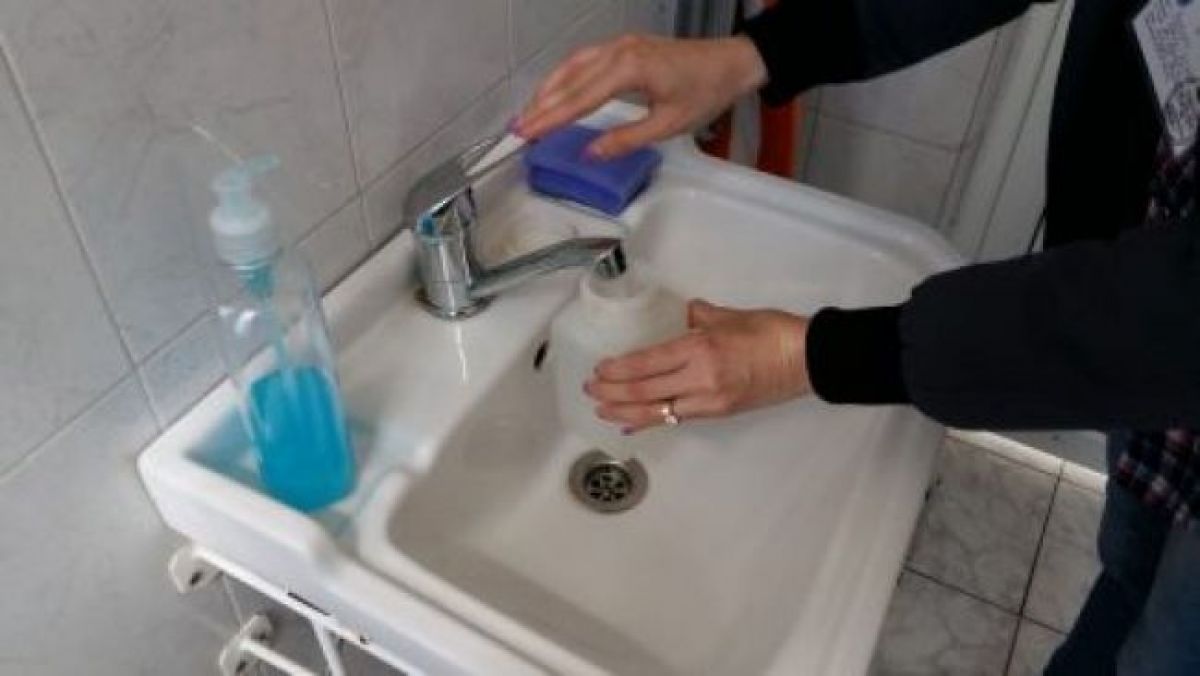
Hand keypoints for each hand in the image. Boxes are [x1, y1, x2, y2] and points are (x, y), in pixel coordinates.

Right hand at [514, 34, 766, 158]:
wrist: (732, 62)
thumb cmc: (705, 92)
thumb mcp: (668, 125)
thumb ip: (626, 140)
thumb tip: (590, 154)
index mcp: (629, 69)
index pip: (579, 98)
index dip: (550, 118)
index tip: (527, 133)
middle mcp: (620, 50)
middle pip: (570, 80)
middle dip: (542, 105)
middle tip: (518, 129)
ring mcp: (621, 44)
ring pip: (573, 65)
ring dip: (549, 89)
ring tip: (531, 113)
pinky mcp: (626, 46)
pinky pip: (586, 59)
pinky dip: (566, 76)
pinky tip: (557, 90)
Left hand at [584, 300, 810, 432]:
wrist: (807, 359)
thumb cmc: (772, 332)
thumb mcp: (730, 316)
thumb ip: (699, 317)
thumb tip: (680, 315)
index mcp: (701, 350)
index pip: (648, 363)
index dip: (620, 370)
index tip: (600, 370)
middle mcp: (700, 380)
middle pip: (647, 392)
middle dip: (614, 393)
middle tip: (590, 391)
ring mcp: (709, 401)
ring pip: (658, 412)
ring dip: (626, 412)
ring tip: (602, 411)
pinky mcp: (718, 413)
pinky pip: (677, 418)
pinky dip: (652, 421)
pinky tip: (633, 423)